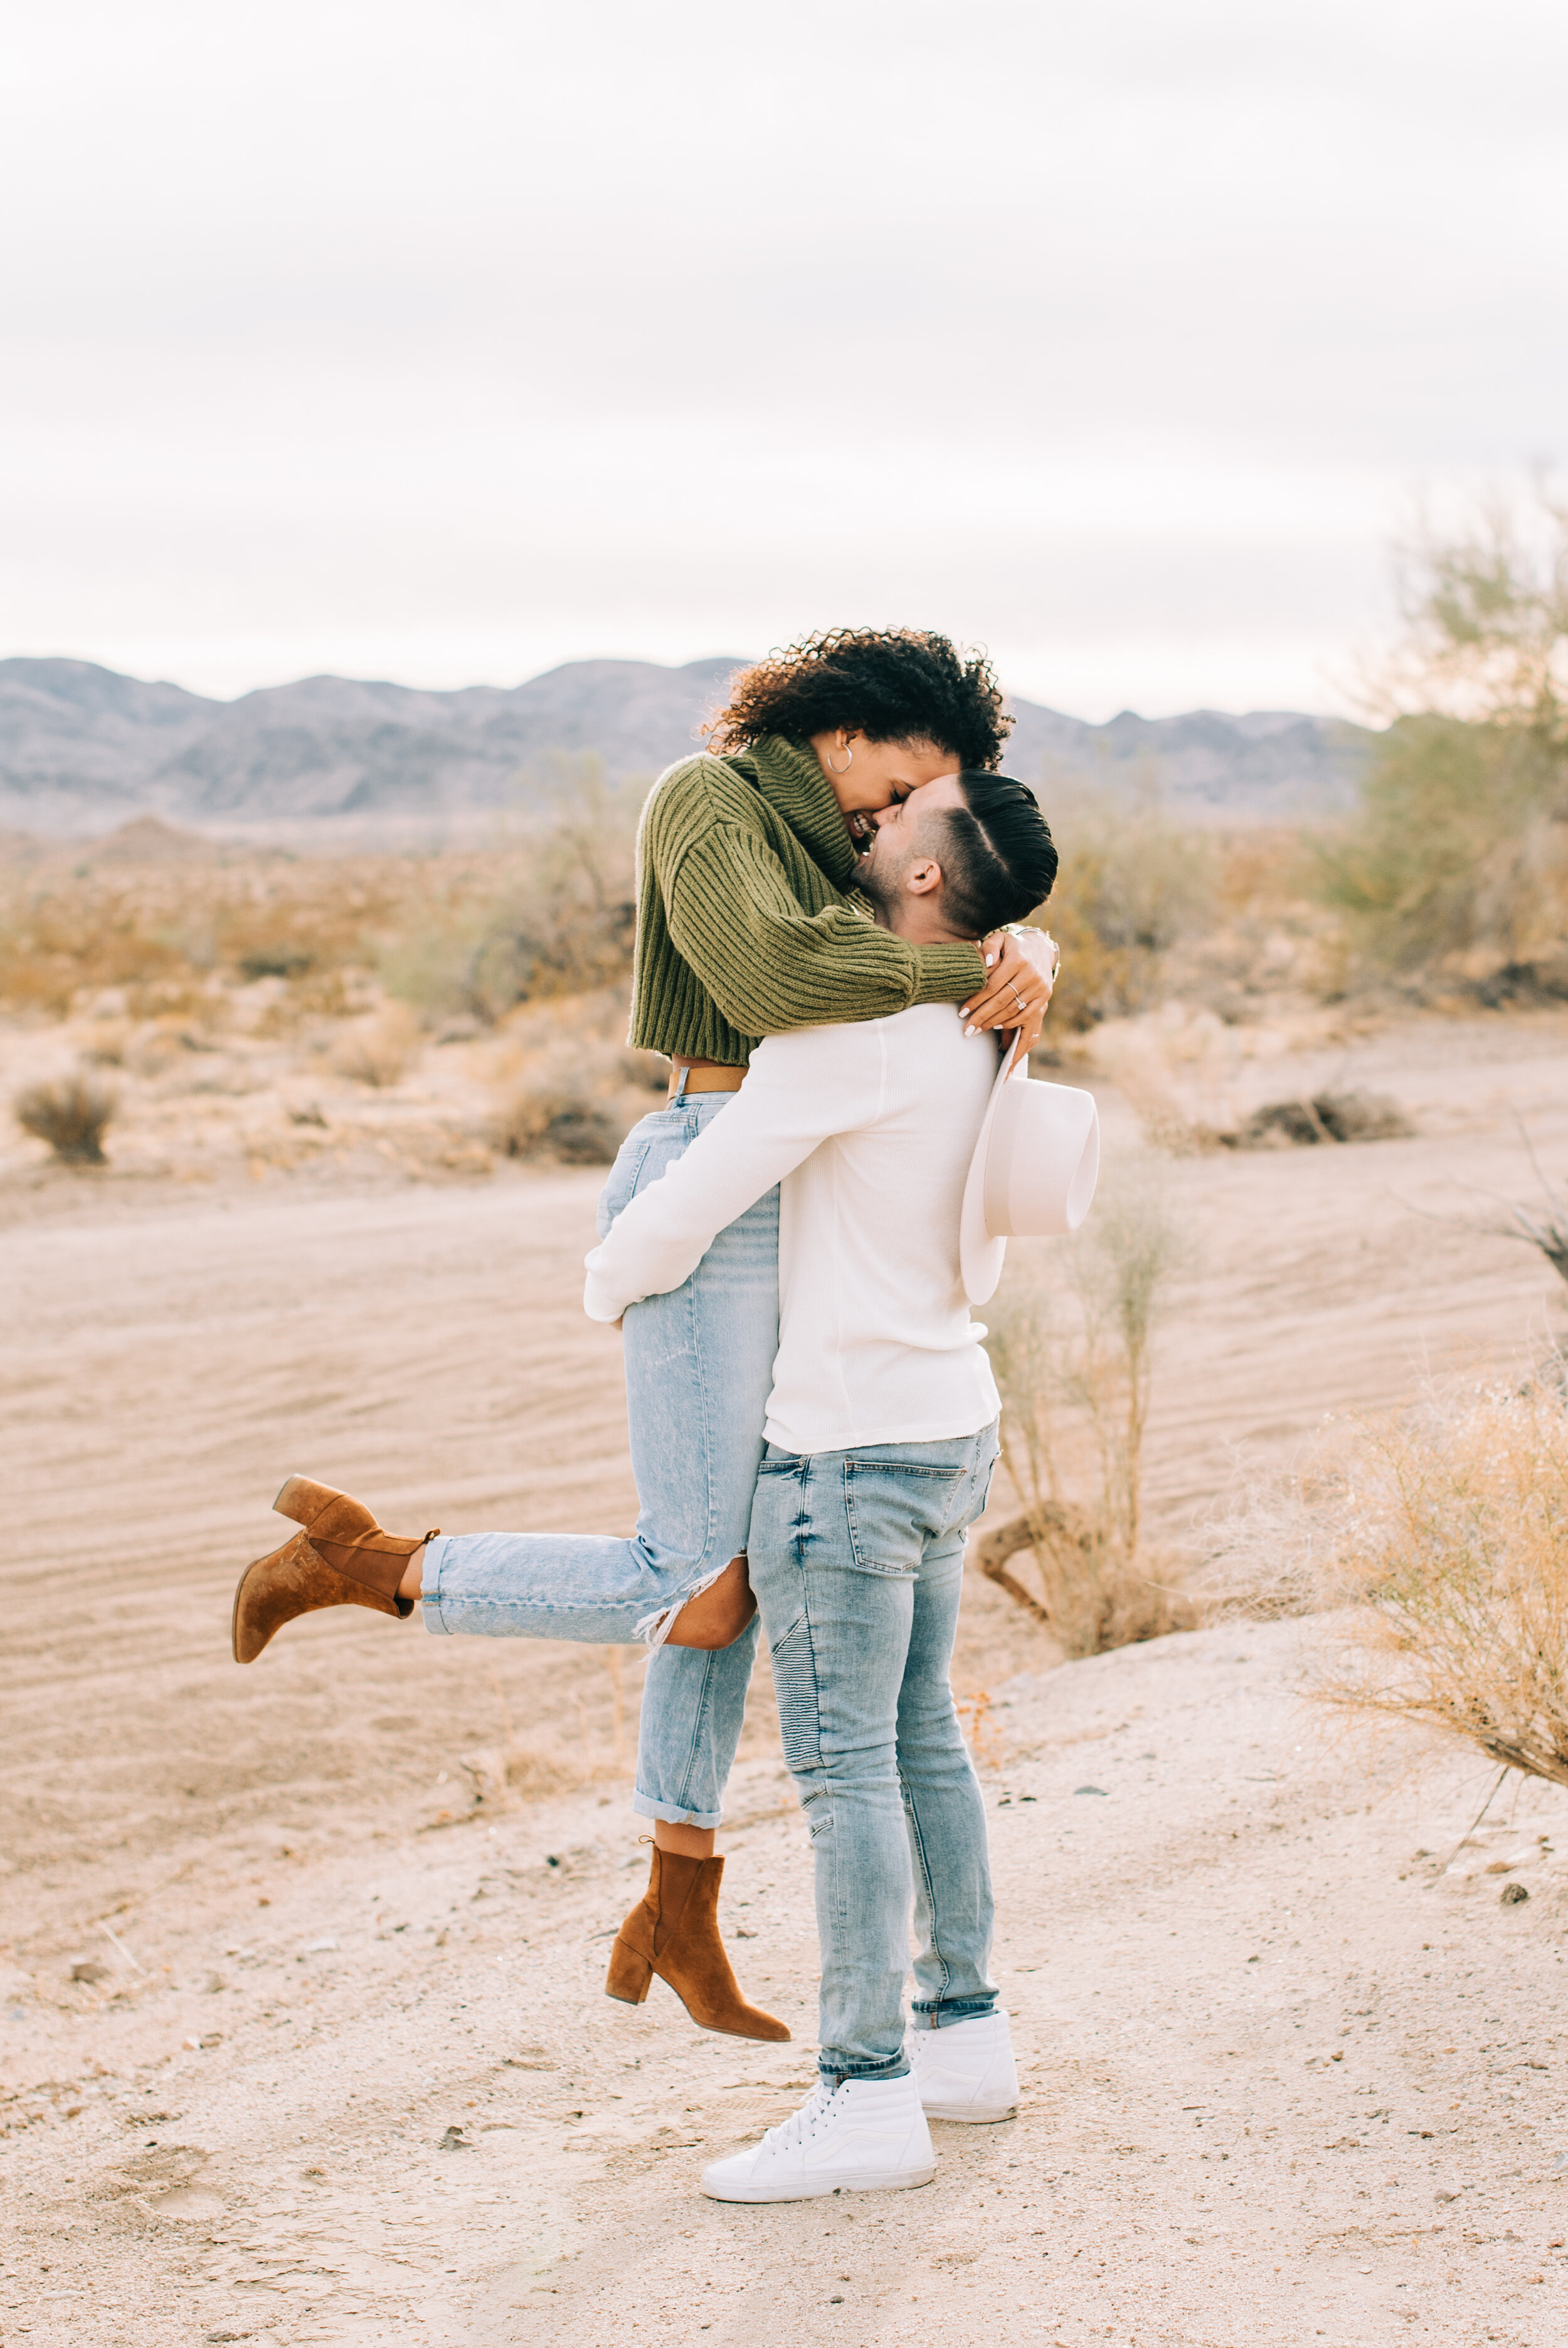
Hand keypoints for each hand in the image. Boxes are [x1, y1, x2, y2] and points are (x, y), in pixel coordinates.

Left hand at [960, 928, 1058, 1053]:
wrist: (1040, 949)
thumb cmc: (1012, 946)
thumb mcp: (1000, 939)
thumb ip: (990, 946)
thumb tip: (987, 962)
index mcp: (1017, 960)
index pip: (992, 985)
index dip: (976, 1000)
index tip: (962, 1012)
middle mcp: (1031, 974)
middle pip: (1001, 1001)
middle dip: (981, 1017)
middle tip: (967, 1029)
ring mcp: (1040, 987)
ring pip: (1012, 1010)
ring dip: (993, 1022)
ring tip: (977, 1029)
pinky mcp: (1045, 996)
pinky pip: (1026, 1015)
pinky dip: (1010, 1023)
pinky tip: (995, 1026)